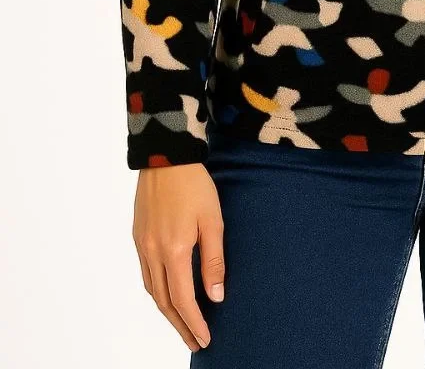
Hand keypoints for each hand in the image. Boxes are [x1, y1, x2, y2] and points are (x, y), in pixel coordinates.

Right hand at [132, 163, 225, 351]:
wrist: (166, 155)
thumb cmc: (194, 184)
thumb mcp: (213, 221)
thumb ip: (214, 261)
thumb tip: (216, 297)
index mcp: (173, 251)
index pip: (182, 300)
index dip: (194, 323)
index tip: (204, 339)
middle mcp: (152, 252)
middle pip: (163, 302)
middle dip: (180, 325)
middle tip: (194, 341)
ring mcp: (142, 244)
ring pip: (152, 289)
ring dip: (167, 311)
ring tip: (183, 323)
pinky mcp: (138, 236)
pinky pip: (145, 273)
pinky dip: (156, 290)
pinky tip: (167, 293)